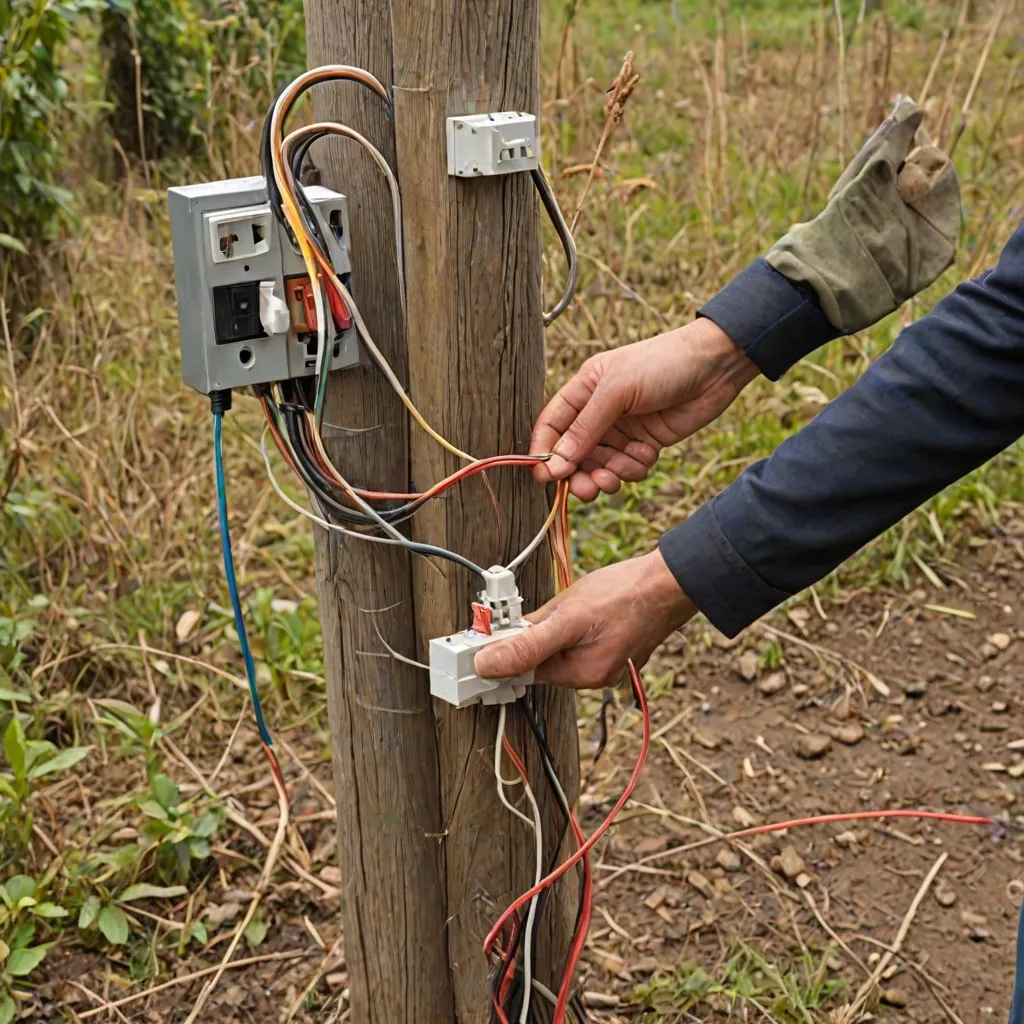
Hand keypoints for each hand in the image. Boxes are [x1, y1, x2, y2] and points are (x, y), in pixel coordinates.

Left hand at [474, 550, 695, 687]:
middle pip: (540, 657)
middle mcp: (591, 675)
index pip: (523, 669)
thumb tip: (487, 664)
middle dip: (534, 631)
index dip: (504, 649)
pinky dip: (570, 623)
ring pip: (557, 645)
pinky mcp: (610, 646)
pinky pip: (575, 638)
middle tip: (544, 608)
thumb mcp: (568, 615)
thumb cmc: (625, 594)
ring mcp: (603, 661)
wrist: (671, 581)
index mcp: (580, 675)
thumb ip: (526, 643)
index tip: (487, 634)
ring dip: (553, 624)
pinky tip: (585, 604)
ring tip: (574, 602)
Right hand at [532, 318, 757, 500]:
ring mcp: (621, 430)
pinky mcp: (643, 444)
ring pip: (601, 466)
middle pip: (574, 454)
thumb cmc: (663, 364)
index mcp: (583, 390)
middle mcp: (598, 412)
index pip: (551, 426)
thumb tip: (556, 463)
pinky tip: (648, 453)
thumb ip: (586, 428)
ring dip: (610, 474)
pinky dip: (635, 468)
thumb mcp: (618, 390)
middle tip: (588, 490)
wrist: (716, 366)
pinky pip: (628, 468)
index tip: (545, 478)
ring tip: (624, 470)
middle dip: (580, 474)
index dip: (544, 452)